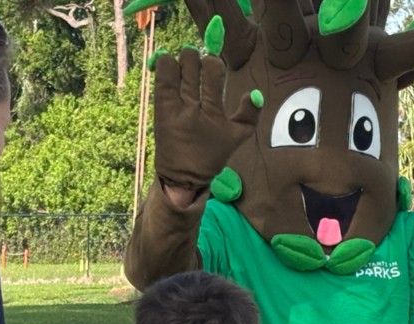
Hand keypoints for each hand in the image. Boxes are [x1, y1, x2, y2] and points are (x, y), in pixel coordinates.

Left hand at [152, 48, 257, 189]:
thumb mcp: (238, 136)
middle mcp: (193, 106)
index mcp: (213, 111)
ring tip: (182, 67)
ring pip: (174, 66)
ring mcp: (173, 107)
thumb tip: (255, 92)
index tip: (211, 67)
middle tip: (195, 65)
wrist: (182, 175)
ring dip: (179, 61)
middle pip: (192, 63)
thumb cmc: (212, 154)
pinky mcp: (159, 109)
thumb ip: (250, 113)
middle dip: (195, 58)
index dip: (213, 62)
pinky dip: (164, 66)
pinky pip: (160, 78)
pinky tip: (167, 65)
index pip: (213, 71)